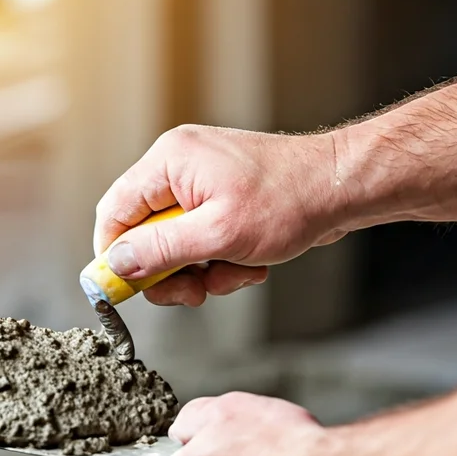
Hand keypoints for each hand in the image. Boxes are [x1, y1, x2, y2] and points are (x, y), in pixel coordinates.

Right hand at [94, 125, 351, 305]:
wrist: (342, 188)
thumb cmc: (290, 201)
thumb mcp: (218, 235)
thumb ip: (160, 250)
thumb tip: (116, 264)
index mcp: (169, 162)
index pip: (114, 211)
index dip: (114, 255)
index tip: (125, 289)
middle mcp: (178, 165)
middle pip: (143, 232)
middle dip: (169, 270)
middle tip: (192, 293)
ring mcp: (200, 181)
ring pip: (174, 243)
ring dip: (200, 270)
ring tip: (234, 272)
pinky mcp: (220, 197)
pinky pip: (200, 239)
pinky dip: (220, 260)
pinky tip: (249, 263)